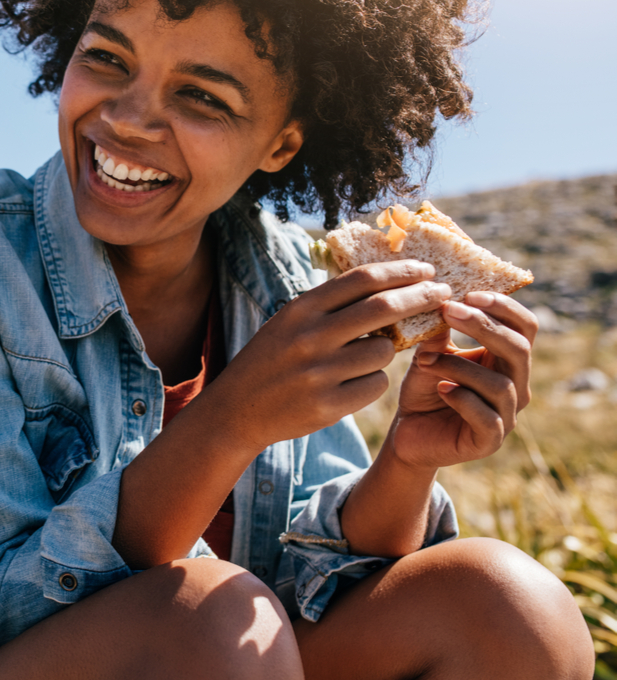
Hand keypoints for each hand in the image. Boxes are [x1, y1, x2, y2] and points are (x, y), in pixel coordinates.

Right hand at [210, 260, 451, 451]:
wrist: (239, 409)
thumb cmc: (273, 358)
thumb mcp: (289, 321)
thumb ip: (330, 304)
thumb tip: (387, 282)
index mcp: (301, 309)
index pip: (362, 280)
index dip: (401, 271)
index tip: (426, 270)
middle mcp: (310, 337)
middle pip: (383, 308)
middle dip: (420, 297)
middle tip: (441, 294)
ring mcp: (319, 373)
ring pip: (384, 351)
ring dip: (387, 350)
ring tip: (365, 356)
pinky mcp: (328, 405)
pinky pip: (376, 384)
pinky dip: (374, 381)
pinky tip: (352, 383)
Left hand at [389, 292, 536, 470]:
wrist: (409, 433)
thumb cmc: (425, 389)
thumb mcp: (430, 355)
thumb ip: (439, 333)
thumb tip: (442, 301)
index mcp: (506, 359)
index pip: (525, 327)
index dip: (503, 307)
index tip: (468, 294)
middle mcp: (515, 385)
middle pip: (519, 349)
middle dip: (484, 326)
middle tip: (448, 311)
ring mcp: (507, 415)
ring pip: (499, 383)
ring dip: (459, 366)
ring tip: (425, 360)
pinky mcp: (490, 440)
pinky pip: (487, 416)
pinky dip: (462, 398)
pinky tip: (440, 389)